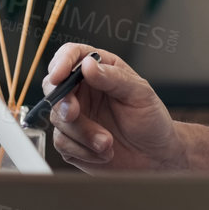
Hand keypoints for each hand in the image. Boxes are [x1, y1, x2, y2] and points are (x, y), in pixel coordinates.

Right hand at [42, 43, 186, 171]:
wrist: (155, 154)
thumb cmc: (151, 119)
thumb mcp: (139, 93)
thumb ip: (113, 77)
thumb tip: (88, 65)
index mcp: (100, 70)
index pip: (72, 55)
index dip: (61, 62)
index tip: (58, 76)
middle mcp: (83, 90)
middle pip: (54, 86)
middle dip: (62, 101)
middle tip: (74, 113)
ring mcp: (75, 115)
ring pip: (57, 118)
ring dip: (83, 133)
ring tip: (108, 142)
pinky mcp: (71, 140)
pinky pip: (62, 143)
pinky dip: (83, 150)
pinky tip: (103, 152)